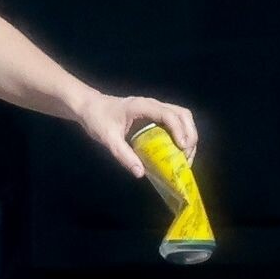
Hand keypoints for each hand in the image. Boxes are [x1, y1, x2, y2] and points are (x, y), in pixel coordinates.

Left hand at [76, 91, 197, 179]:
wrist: (89, 107)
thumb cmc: (97, 119)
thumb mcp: (108, 139)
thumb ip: (123, 155)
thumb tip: (140, 173)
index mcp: (142, 106)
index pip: (168, 115)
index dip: (179, 130)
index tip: (183, 148)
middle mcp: (152, 105)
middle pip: (182, 114)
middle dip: (190, 134)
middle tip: (187, 156)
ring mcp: (154, 109)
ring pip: (181, 117)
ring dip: (188, 134)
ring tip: (186, 156)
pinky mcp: (154, 116)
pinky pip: (174, 122)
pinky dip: (181, 135)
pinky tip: (177, 152)